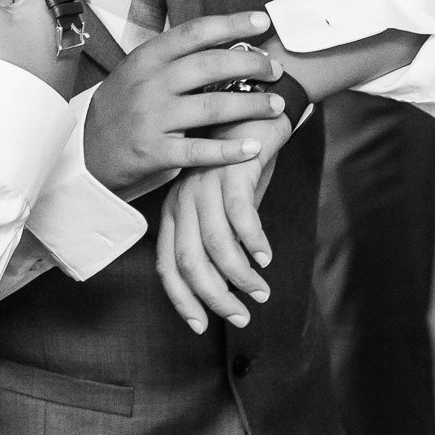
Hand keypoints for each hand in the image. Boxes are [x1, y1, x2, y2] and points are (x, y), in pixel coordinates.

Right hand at [84, 12, 289, 190]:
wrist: (84, 150)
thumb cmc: (123, 106)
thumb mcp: (139, 71)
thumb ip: (174, 57)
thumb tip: (224, 37)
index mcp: (147, 58)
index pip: (195, 32)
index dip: (232, 23)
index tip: (263, 21)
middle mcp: (149, 84)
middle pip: (210, 66)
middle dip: (251, 64)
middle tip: (275, 69)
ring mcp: (151, 118)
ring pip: (211, 107)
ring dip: (251, 105)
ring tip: (276, 105)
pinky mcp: (154, 151)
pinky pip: (199, 151)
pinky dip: (229, 150)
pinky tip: (252, 147)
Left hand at [155, 114, 292, 331]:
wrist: (259, 109)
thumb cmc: (242, 163)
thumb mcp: (226, 205)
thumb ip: (222, 239)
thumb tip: (231, 284)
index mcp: (176, 211)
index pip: (168, 265)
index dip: (183, 300)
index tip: (202, 325)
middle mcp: (184, 200)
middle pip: (189, 262)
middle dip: (215, 297)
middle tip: (242, 316)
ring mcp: (205, 184)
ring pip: (214, 245)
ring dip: (239, 275)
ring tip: (260, 291)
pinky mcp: (232, 171)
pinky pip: (239, 215)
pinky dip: (252, 241)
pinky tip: (265, 257)